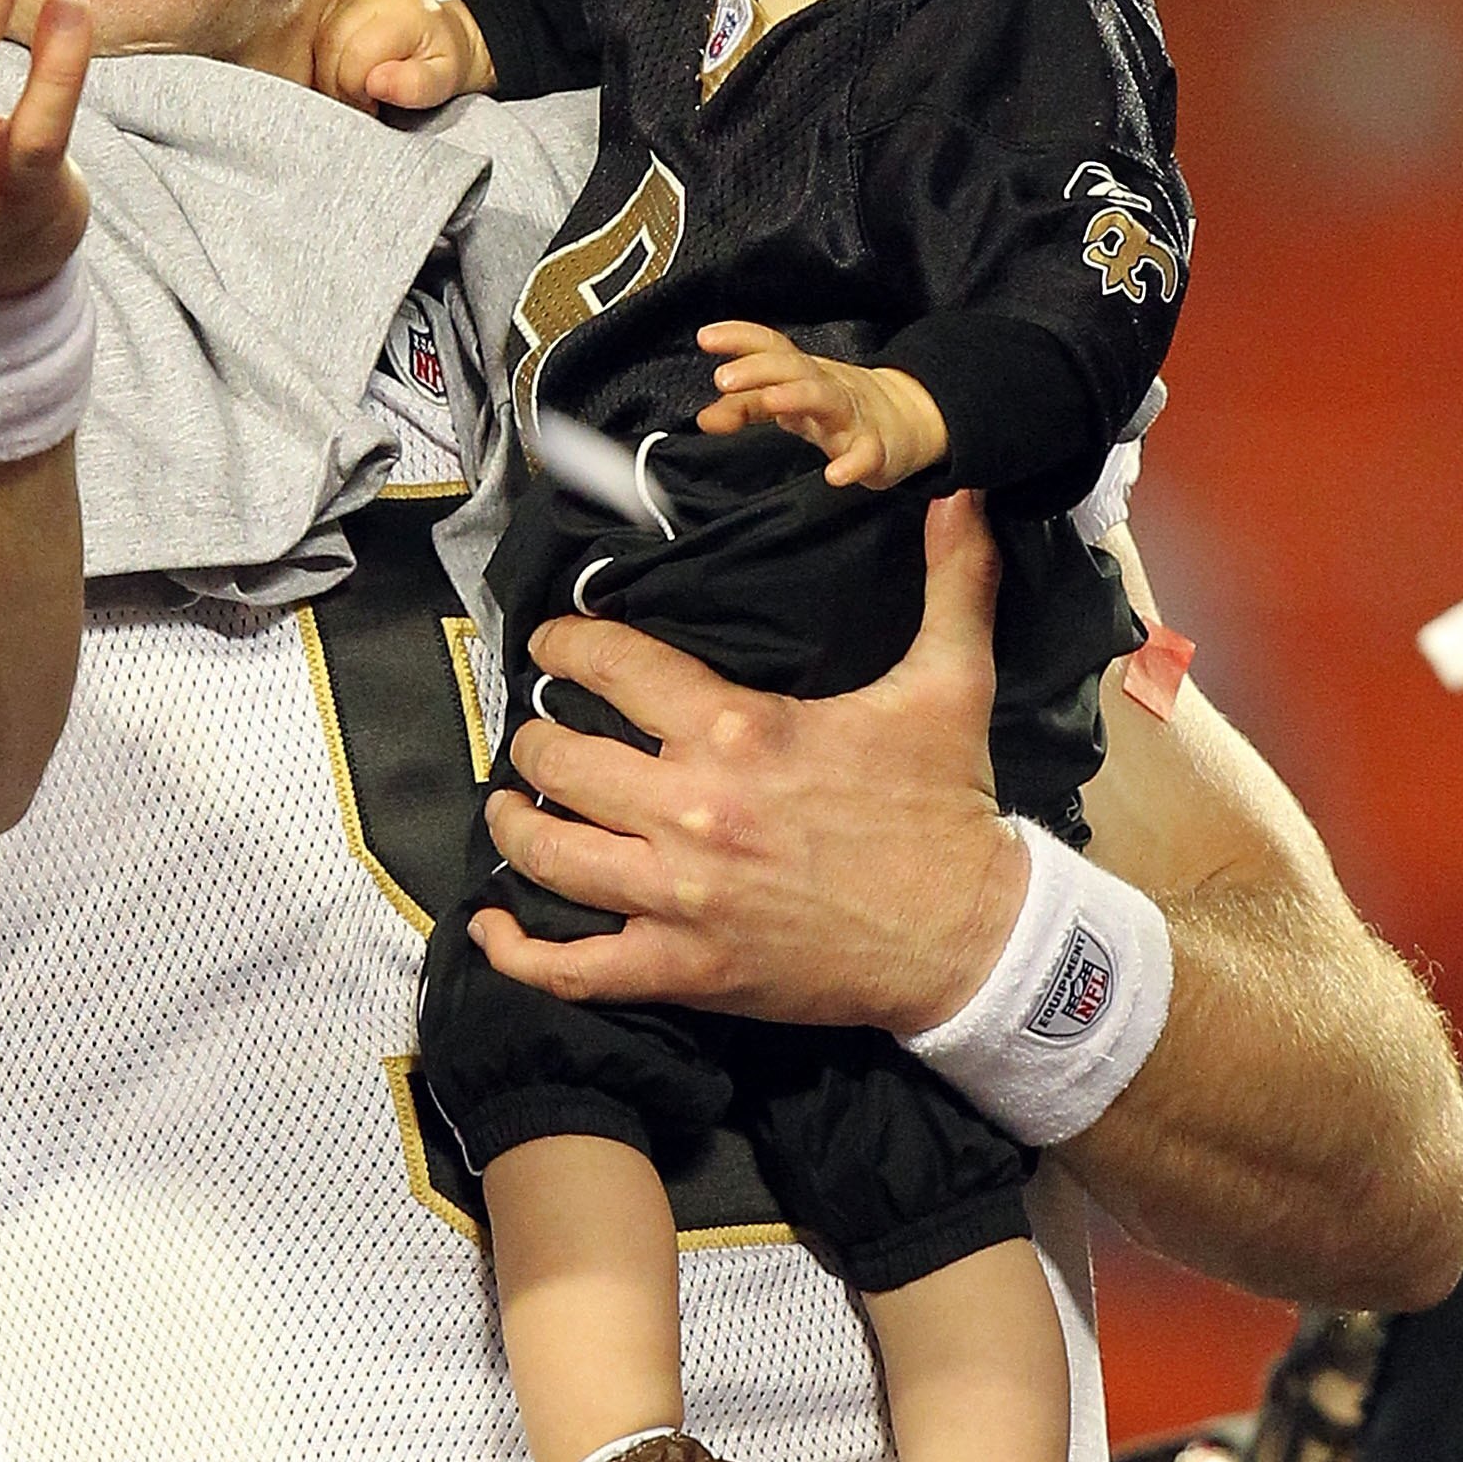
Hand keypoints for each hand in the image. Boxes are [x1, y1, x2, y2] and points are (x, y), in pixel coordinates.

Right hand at [311, 0, 492, 111]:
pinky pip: (314, 33)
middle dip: (337, 84)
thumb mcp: (443, 80)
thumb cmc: (443, 58)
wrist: (446, 33)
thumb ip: (414, 85)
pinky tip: (345, 69)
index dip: (355, 92)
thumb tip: (375, 83)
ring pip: (317, 41)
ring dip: (328, 72)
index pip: (354, 57)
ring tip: (357, 87)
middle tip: (361, 101)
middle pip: (329, 47)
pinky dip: (323, 59)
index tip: (371, 106)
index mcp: (400, 11)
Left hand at [469, 493, 1028, 1035]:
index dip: (565, 645)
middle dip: (535, 738)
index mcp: (738, 731)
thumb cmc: (948, 810)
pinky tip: (490, 927)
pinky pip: (575, 968)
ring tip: (510, 806)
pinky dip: (520, 951)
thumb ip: (950, 582)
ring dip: (515, 825)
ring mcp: (681, 896)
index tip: (553, 643)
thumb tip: (963, 493)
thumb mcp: (951, 685)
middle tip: (538, 730)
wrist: (971, 939)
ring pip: (550, 853)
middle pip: (561, 759)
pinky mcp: (685, 968)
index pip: (611, 666)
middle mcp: (693, 810)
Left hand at [696, 321, 947, 486]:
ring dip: (799, 396)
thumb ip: (744, 407)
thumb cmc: (836, 406)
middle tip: (724, 377)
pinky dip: (853, 464)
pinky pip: (866, 454)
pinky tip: (836, 475)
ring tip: (772, 402)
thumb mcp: (788, 401)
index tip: (706, 337)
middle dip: (760, 368)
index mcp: (803, 372)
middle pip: (794, 368)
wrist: (908, 420)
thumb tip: (704, 417)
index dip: (739, 338)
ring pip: (827, 399)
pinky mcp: (876, 448)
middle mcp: (826, 385)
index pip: (770, 347)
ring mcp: (852, 415)